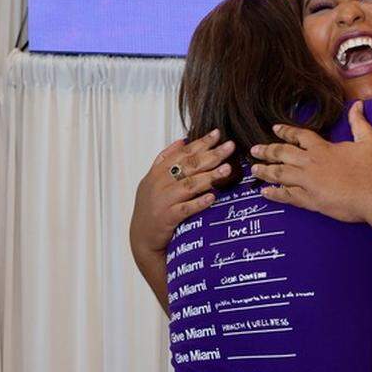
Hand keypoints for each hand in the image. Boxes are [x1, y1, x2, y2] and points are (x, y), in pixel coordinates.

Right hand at [130, 130, 233, 257]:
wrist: (142, 238)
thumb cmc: (152, 208)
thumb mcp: (153, 181)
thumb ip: (165, 160)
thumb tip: (182, 140)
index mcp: (158, 173)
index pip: (182, 153)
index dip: (200, 143)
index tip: (218, 133)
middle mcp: (159, 184)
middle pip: (188, 166)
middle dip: (211, 155)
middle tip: (230, 146)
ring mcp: (162, 201)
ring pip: (188, 185)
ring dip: (209, 176)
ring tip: (227, 169)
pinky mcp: (166, 219)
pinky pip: (185, 209)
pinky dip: (198, 203)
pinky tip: (212, 197)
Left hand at [250, 103, 371, 222]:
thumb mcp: (369, 140)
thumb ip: (359, 122)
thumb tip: (357, 104)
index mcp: (323, 148)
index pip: (299, 136)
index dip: (285, 131)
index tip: (274, 129)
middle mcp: (311, 163)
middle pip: (282, 154)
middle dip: (267, 151)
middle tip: (254, 150)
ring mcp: (308, 182)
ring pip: (279, 174)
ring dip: (265, 171)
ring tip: (254, 170)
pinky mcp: (310, 200)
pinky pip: (287, 196)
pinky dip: (275, 194)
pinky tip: (265, 192)